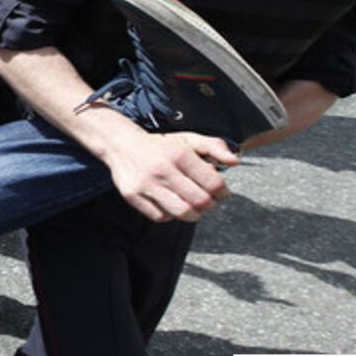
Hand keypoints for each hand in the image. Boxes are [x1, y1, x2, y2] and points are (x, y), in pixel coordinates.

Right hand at [103, 131, 238, 222]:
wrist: (121, 144)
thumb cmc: (160, 145)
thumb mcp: (188, 139)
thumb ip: (214, 146)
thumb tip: (235, 161)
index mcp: (179, 154)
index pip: (214, 184)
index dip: (223, 192)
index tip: (221, 192)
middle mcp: (162, 169)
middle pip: (201, 202)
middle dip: (209, 204)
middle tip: (207, 200)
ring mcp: (146, 184)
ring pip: (182, 213)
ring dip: (193, 213)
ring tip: (192, 205)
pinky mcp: (133, 195)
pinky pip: (161, 216)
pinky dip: (170, 214)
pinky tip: (170, 203)